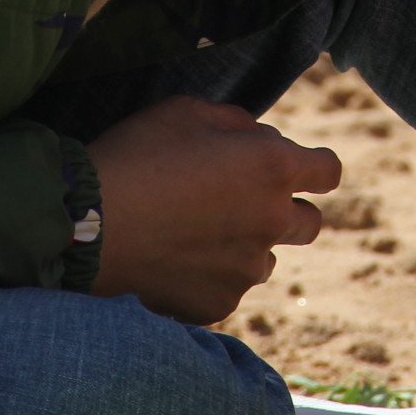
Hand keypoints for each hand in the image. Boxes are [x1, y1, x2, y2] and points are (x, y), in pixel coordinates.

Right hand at [83, 95, 341, 323]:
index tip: (297, 169)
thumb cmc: (135, 155)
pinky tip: (171, 260)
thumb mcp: (187, 112)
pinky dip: (210, 276)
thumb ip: (237, 124)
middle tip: (242, 202)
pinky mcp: (219, 303)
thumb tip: (257, 138)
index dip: (314, 167)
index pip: (328, 171)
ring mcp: (247, 269)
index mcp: (273, 168)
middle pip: (309, 223)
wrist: (87, 224)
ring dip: (245, 246)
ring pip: (264, 259)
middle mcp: (272, 221)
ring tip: (192, 234)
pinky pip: (227, 288)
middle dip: (286, 210)